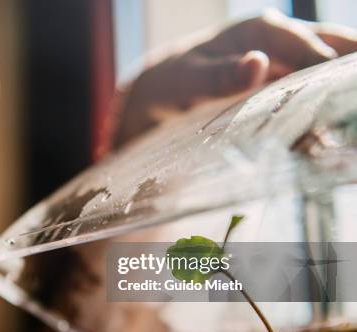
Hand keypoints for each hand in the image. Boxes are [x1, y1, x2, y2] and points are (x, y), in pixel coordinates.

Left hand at [113, 9, 356, 146]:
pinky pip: (311, 88)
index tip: (345, 98)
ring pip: (327, 68)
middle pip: (332, 50)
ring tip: (347, 120)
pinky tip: (329, 132)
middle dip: (346, 77)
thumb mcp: (189, 79)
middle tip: (350, 111)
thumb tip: (258, 63)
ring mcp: (284, 59)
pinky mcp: (282, 80)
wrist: (164, 88)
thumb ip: (220, 75)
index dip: (333, 71)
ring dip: (338, 90)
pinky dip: (322, 104)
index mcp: (261, 30)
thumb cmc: (174, 80)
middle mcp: (279, 39)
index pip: (311, 47)